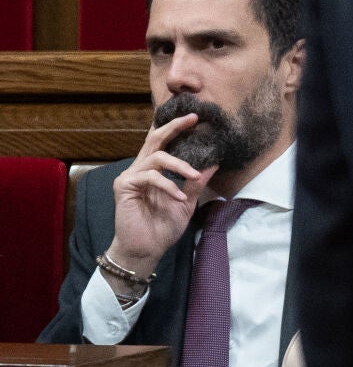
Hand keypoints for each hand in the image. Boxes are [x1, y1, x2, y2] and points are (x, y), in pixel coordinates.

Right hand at [106, 113, 213, 277]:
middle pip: (155, 138)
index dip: (176, 128)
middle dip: (174, 126)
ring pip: (157, 157)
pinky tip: (179, 198)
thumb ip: (196, 182)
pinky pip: (150, 176)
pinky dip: (168, 185)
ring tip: (193, 176)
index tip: (196, 117)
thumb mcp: (187, 202)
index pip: (164, 143)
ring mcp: (131, 176)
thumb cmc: (164, 226)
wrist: (147, 249)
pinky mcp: (124, 186)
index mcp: (155, 170)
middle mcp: (141, 168)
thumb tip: (214, 163)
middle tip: (193, 118)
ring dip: (180, 165)